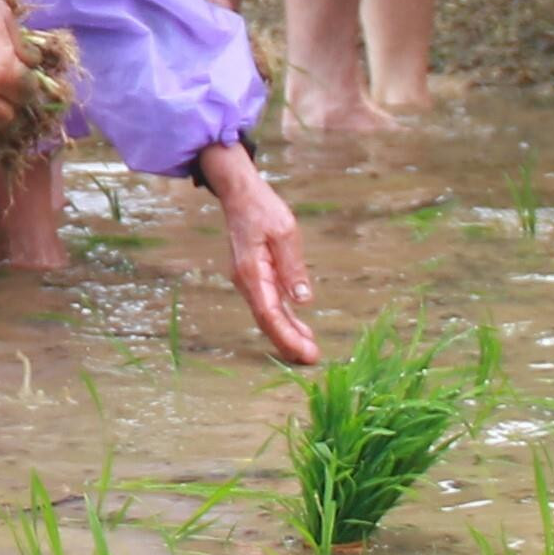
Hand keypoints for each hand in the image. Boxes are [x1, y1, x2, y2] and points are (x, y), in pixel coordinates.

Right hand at [200, 144, 317, 363]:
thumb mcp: (284, 232)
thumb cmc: (262, 209)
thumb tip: (302, 299)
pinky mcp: (255, 277)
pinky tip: (299, 328)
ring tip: (308, 350)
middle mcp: (247, 282)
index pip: (270, 314)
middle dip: (289, 343)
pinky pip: (269, 304)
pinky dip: (284, 319)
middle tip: (312, 359)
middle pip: (267, 321)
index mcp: (252, 273)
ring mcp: (249, 281)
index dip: (287, 336)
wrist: (241, 194)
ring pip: (268, 316)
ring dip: (288, 333)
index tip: (306, 352)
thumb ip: (293, 267)